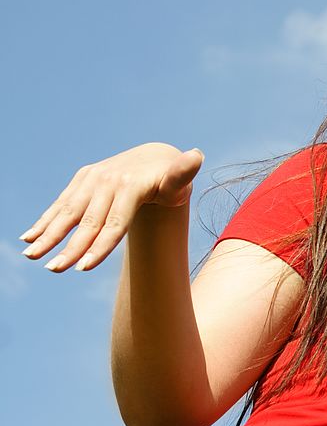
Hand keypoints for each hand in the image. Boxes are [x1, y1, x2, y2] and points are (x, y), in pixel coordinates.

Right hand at [19, 142, 203, 272]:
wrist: (155, 157)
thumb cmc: (171, 179)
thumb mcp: (180, 179)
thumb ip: (185, 173)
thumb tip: (197, 155)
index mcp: (131, 186)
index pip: (115, 223)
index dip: (100, 246)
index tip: (84, 268)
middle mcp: (108, 180)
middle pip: (88, 222)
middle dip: (70, 248)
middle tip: (54, 270)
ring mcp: (93, 179)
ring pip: (68, 212)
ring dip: (48, 235)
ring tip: (31, 255)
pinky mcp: (83, 179)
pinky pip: (62, 203)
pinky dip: (45, 220)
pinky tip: (28, 237)